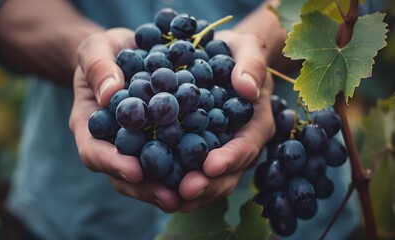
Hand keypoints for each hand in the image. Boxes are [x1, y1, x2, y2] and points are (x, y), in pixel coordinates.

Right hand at [69, 28, 182, 211]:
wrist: (125, 52)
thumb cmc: (105, 51)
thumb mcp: (96, 49)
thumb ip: (98, 67)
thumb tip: (110, 94)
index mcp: (91, 125)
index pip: (94, 152)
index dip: (113, 164)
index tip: (135, 170)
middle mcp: (113, 142)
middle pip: (123, 174)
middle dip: (146, 188)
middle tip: (171, 198)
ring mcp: (137, 144)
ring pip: (148, 174)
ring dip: (169, 186)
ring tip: (193, 192)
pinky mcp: (160, 138)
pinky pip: (171, 155)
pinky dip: (185, 166)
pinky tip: (207, 171)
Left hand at [175, 31, 275, 211]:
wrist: (220, 58)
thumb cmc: (236, 52)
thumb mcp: (247, 48)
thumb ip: (251, 64)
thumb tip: (247, 88)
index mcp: (256, 123)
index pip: (247, 146)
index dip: (231, 158)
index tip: (210, 166)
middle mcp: (240, 144)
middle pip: (228, 174)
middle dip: (207, 185)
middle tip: (184, 192)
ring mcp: (220, 152)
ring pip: (209, 182)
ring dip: (190, 194)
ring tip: (168, 199)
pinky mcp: (199, 152)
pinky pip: (190, 173)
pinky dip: (174, 183)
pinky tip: (155, 186)